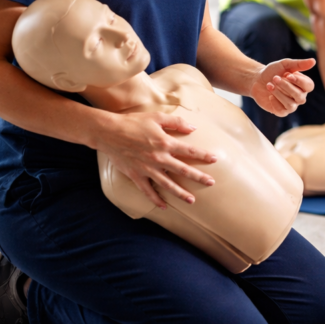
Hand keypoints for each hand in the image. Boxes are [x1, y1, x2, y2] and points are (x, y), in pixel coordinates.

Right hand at [93, 111, 216, 208]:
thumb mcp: (157, 117)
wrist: (109, 132)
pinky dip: (156, 199)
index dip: (203, 155)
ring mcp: (147, 169)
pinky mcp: (136, 175)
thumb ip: (176, 122)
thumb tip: (193, 127)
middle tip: (211, 183)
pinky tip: (164, 206)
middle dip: (198, 177)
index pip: (189, 151)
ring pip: (168, 184)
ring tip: (192, 200)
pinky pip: (148, 191)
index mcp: (165, 143)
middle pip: (183, 170)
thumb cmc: (133, 122)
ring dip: (180, 193)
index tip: (215, 160)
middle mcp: (159, 158)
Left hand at [250, 58, 315, 116]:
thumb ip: (299, 64)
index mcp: (303, 84)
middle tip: (275, 78)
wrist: (257, 80)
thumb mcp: (285, 65)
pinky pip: (282, 111)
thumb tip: (313, 61)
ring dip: (279, 94)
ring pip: (291, 105)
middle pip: (299, 96)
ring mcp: (291, 105)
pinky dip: (275, 103)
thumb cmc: (273, 71)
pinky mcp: (281, 111)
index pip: (309, 86)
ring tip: (269, 85)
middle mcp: (300, 96)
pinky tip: (269, 96)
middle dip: (286, 87)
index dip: (299, 82)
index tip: (287, 75)